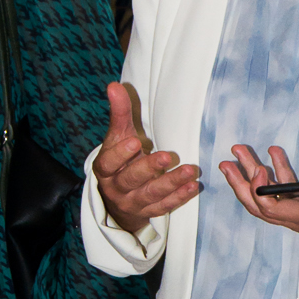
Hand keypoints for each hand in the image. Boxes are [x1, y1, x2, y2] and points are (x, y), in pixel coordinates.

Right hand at [93, 82, 199, 235]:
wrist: (119, 194)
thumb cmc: (122, 157)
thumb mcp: (119, 136)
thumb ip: (120, 113)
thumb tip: (114, 85)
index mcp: (105, 168)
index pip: (108, 163)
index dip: (120, 154)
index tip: (136, 141)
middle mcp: (116, 188)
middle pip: (131, 180)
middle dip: (149, 169)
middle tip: (168, 156)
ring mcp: (132, 203)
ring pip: (150, 195)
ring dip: (171, 183)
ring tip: (190, 170)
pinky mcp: (148, 212)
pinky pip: (164, 206)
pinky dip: (179, 197)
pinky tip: (193, 186)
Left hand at [219, 145, 298, 252]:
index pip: (274, 210)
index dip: (260, 191)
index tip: (259, 169)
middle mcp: (297, 218)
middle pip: (259, 205)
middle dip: (240, 184)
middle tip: (227, 162)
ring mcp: (297, 213)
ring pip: (264, 199)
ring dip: (249, 178)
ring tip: (237, 156)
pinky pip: (281, 192)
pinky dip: (274, 173)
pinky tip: (272, 154)